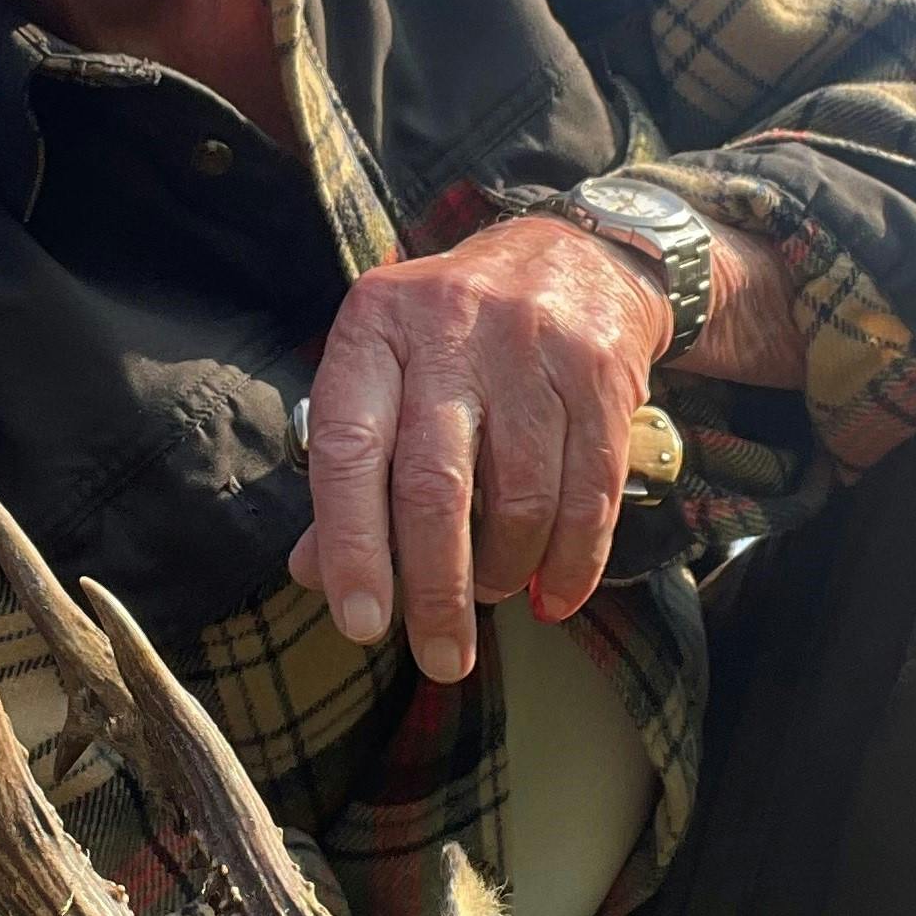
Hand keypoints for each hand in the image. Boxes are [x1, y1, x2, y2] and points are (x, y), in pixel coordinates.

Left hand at [289, 216, 805, 679]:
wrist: (576, 258)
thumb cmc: (452, 339)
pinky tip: (556, 594)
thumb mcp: (384, 375)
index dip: (352, 545)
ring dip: (508, 572)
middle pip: (436, 484)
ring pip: (520, 496)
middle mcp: (449, 331)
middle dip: (437, 589)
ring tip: (497, 596)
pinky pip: (591, 492)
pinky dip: (574, 561)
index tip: (360, 622)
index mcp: (374, 329)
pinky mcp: (601, 372)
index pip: (349, 450)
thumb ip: (348, 473)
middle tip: (440, 657)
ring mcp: (531, 347)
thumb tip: (315, 577)